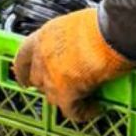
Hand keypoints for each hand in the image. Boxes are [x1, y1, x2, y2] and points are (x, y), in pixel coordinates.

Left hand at [13, 8, 133, 121]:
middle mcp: (43, 56)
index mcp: (44, 36)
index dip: (23, 70)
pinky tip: (95, 108)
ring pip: (52, 97)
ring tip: (83, 98)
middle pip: (37, 79)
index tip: (24, 78)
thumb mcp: (77, 25)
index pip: (23, 56)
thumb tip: (78, 47)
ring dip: (66, 99)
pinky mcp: (66, 92)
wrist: (112, 31)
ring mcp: (52, 76)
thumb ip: (69, 40)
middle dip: (48, 85)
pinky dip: (84, 112)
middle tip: (62, 88)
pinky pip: (72, 110)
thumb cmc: (101, 23)